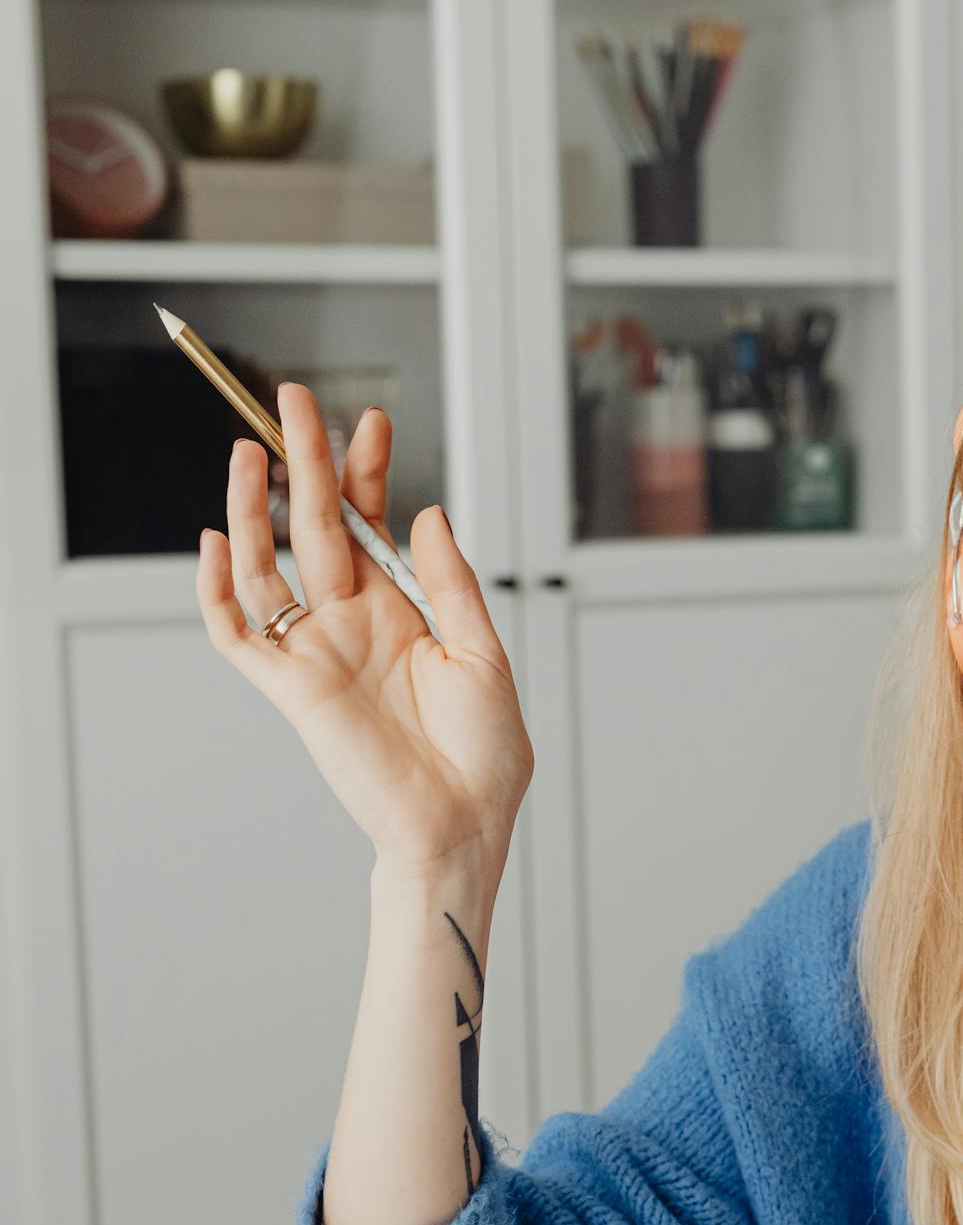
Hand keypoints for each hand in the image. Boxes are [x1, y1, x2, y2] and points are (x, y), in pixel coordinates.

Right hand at [194, 382, 533, 878]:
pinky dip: (217, 592)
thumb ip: (449, 583)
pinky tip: (216, 541)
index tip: (372, 422)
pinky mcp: (293, 689)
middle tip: (296, 402)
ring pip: (268, 566)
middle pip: (316, 526)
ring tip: (251, 450)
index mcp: (401, 611)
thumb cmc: (484, 754)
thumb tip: (425, 512)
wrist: (462, 823)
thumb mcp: (482, 653)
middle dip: (305, 462)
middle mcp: (353, 623)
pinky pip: (238, 635)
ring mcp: (318, 652)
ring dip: (255, 509)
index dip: (366, 473)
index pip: (370, 525)